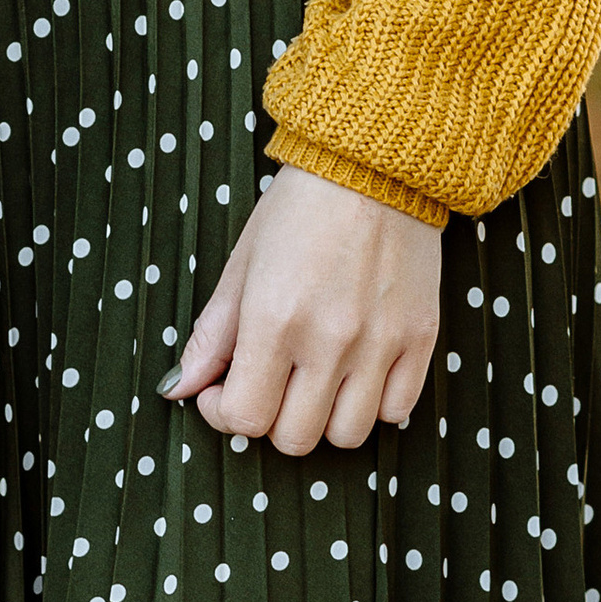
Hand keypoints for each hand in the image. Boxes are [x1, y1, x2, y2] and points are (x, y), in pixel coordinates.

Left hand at [168, 166, 440, 455]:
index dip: (223, 413)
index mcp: (273, 319)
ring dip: (323, 419)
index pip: (245, 416)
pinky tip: (357, 373)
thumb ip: (211, 335)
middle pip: (294, 438)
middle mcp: (329, 339)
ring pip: (348, 435)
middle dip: (270, 420)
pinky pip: (397, 411)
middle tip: (267, 385)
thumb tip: (179, 388)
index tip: (222, 390)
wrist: (373, 164)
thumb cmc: (298, 209)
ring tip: (313, 382)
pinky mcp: (421, 337)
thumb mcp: (241, 264)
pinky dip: (374, 404)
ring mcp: (380, 343)